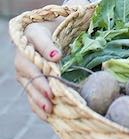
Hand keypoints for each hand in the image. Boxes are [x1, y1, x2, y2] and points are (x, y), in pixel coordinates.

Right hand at [13, 0, 89, 121]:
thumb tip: (93, 45)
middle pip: (28, 66)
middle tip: (51, 92)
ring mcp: (23, 67)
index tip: (58, 56)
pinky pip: (29, 94)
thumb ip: (79, 29)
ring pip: (27, 82)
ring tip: (50, 107)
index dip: (47, 48)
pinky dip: (37, 104)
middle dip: (40, 80)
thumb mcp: (70, 24)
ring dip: (38, 96)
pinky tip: (47, 114)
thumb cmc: (64, 27)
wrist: (52, 31)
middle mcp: (24, 50)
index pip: (39, 39)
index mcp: (34, 31)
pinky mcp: (26, 80)